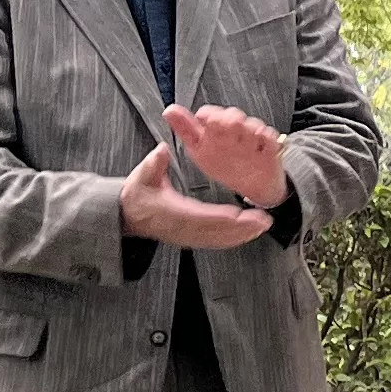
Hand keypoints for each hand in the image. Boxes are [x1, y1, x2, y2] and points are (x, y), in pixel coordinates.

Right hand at [121, 140, 271, 250]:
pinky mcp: (191, 239)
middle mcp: (183, 229)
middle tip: (263, 221)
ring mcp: (188, 237)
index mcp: (173, 213)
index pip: (201, 217)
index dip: (220, 217)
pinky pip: (216, 241)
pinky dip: (233, 238)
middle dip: (241, 228)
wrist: (126, 216)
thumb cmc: (136, 196)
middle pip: (216, 232)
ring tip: (262, 226)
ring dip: (242, 235)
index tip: (238, 214)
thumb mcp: (141, 176)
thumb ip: (153, 163)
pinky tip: (248, 234)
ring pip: (219, 239)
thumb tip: (162, 150)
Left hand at [167, 100, 289, 208]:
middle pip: (233, 116)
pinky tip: (262, 143)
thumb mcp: (200, 148)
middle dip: (229, 120)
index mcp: (215, 130)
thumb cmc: (224, 163)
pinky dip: (268, 139)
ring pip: (252, 125)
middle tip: (226, 125)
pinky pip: (271, 139)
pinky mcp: (269, 147)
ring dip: (249, 128)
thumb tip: (169, 110)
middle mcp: (234, 131)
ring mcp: (252, 138)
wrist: (252, 182)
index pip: (210, 115)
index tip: (204, 119)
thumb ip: (185, 129)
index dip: (208, 115)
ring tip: (246, 134)